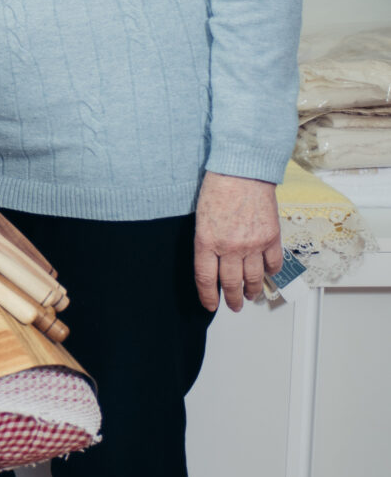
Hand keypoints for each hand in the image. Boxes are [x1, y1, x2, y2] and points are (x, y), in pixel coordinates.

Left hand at [194, 171, 281, 313]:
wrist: (243, 170)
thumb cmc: (219, 187)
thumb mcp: (201, 217)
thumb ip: (207, 242)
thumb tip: (213, 263)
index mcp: (207, 242)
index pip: (206, 279)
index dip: (208, 297)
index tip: (210, 305)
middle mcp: (230, 247)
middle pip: (230, 283)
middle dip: (232, 299)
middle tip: (234, 306)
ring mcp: (253, 244)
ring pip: (253, 278)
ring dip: (252, 291)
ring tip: (251, 296)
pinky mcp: (271, 237)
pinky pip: (273, 263)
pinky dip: (271, 272)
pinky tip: (268, 275)